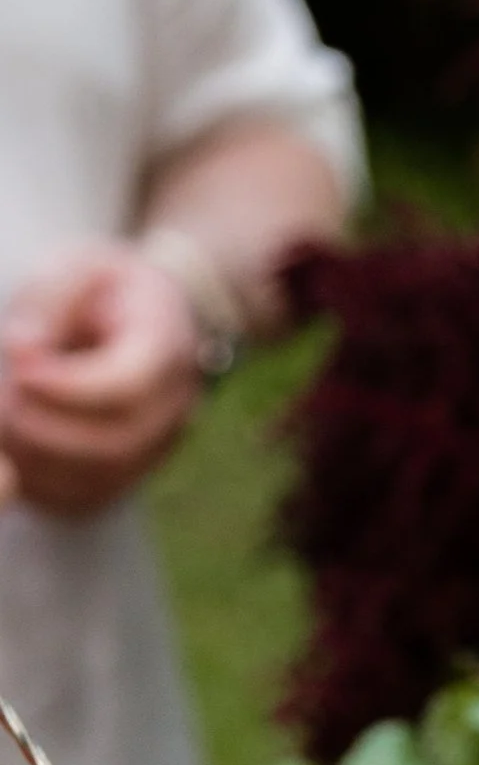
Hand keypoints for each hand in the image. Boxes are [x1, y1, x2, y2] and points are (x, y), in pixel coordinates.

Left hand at [0, 244, 201, 517]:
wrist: (148, 321)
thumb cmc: (104, 291)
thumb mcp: (77, 269)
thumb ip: (47, 301)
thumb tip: (19, 350)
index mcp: (166, 347)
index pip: (126, 386)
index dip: (68, 386)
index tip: (19, 364)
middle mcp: (175, 407)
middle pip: (113, 442)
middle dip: (45, 423)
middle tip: (4, 393)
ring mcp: (160, 447)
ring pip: (99, 476)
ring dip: (39, 452)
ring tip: (6, 411)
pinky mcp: (133, 473)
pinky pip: (88, 495)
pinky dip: (43, 477)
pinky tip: (17, 441)